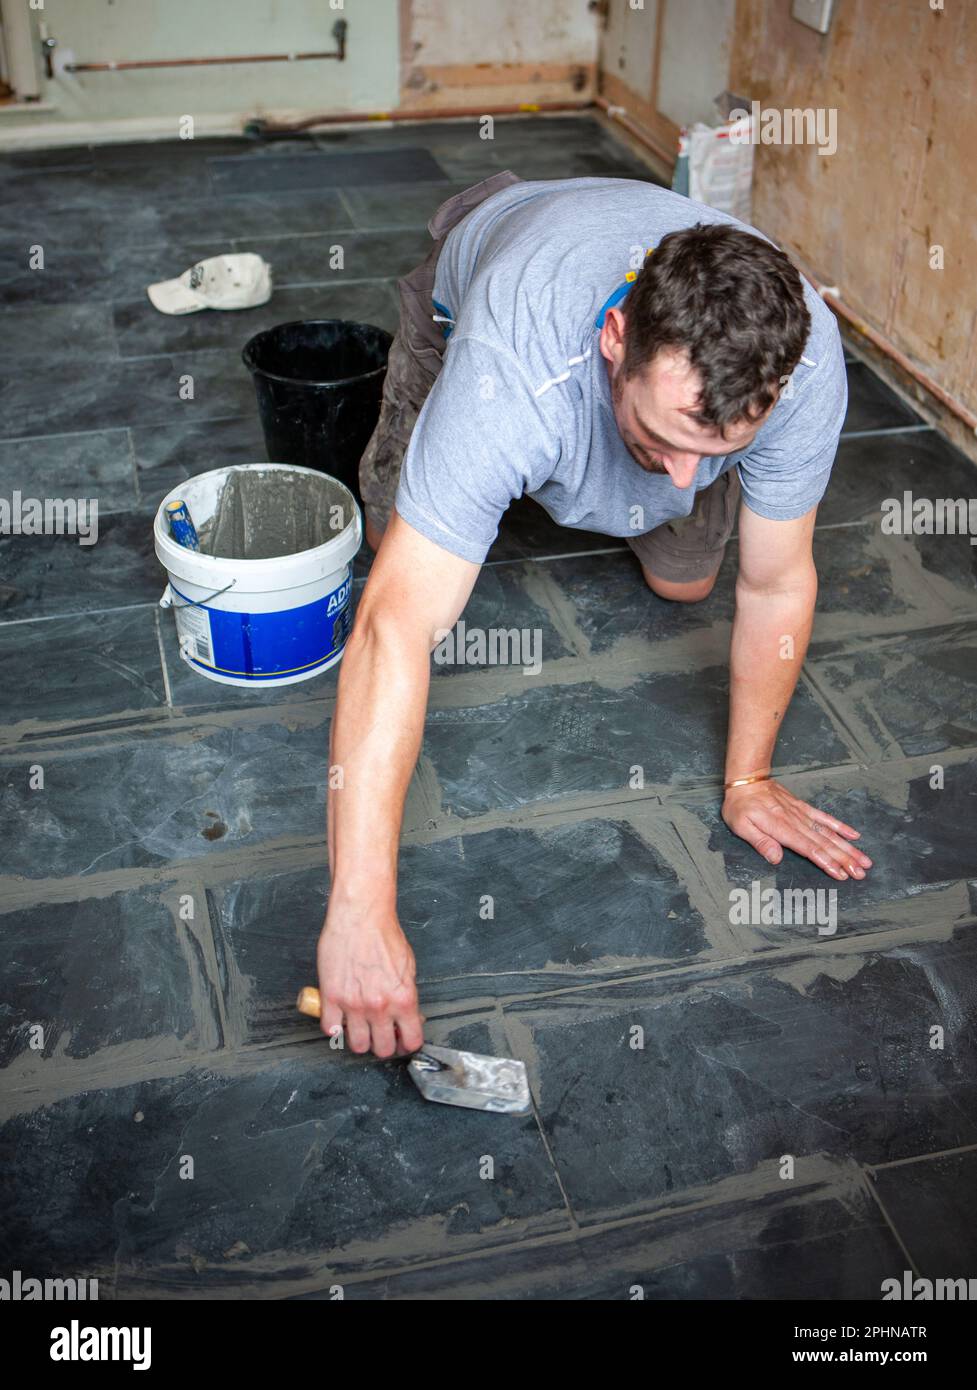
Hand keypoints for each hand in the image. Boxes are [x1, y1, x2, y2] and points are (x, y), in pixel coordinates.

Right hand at [317, 902, 424, 1058]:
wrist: (360, 917)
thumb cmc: (383, 935)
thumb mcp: (408, 967)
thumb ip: (406, 995)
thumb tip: (408, 1015)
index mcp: (402, 999)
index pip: (411, 1040)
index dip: (407, 1044)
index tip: (402, 1041)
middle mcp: (379, 1006)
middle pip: (383, 1048)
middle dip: (383, 1045)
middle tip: (380, 1036)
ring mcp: (353, 1004)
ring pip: (357, 1045)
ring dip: (359, 1040)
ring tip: (359, 1029)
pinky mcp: (331, 997)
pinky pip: (330, 1029)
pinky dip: (334, 1028)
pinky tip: (339, 1019)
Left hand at [722, 779, 872, 880]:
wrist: (747, 779)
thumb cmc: (741, 804)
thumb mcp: (741, 825)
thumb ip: (760, 842)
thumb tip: (776, 859)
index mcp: (781, 828)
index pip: (808, 848)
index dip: (826, 861)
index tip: (841, 873)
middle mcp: (796, 821)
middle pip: (824, 843)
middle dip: (844, 859)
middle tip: (861, 873)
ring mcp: (802, 814)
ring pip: (829, 833)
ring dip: (847, 848)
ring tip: (864, 860)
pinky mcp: (803, 808)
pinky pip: (825, 818)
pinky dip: (840, 827)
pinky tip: (854, 836)